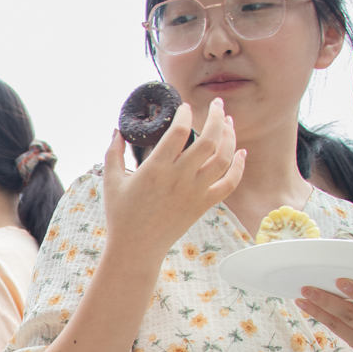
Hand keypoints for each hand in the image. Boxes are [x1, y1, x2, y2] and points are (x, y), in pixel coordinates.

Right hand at [101, 98, 244, 262]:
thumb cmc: (121, 214)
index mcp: (155, 169)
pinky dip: (239, 167)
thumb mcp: (111, 181)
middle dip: (215, 116)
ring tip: (228, 122)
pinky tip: (241, 153)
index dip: (185, 114)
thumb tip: (118, 131)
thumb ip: (114, 152)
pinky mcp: (203, 205)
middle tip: (216, 104)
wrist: (137, 248)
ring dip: (230, 136)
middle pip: (208, 140)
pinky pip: (229, 184)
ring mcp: (194, 192)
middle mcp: (179, 178)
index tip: (185, 106)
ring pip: (223, 158)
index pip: (178, 132)